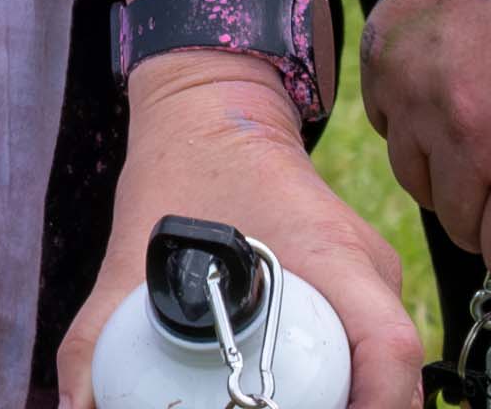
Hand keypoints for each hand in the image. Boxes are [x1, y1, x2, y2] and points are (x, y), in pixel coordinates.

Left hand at [56, 68, 416, 407]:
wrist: (211, 111)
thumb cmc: (178, 173)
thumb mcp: (127, 264)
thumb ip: (95, 342)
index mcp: (330, 254)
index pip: (389, 348)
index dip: (379, 406)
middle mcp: (368, 270)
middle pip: (396, 373)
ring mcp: (375, 278)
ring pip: (388, 366)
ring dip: (355, 400)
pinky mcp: (366, 289)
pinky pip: (371, 352)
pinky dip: (345, 387)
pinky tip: (300, 399)